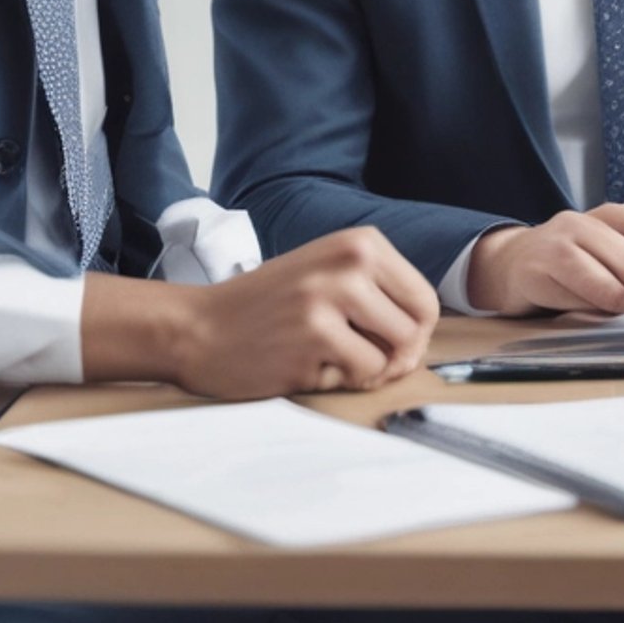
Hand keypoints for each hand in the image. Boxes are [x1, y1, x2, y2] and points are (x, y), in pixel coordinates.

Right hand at [177, 226, 437, 397]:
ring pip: (392, 355)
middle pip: (417, 329)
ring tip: (329, 358)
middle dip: (396, 357)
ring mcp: (332, 296)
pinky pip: (361, 374)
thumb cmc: (268, 307)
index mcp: (360, 242)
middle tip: (358, 360)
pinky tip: (307, 365)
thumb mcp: (329, 275)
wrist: (198, 326)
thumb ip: (378, 297)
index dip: (414, 334)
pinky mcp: (314, 334)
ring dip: (366, 370)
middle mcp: (350, 261)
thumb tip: (422, 341)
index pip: (425, 298)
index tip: (387, 346)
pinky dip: (339, 381)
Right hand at [465, 202, 623, 316]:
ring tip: (623, 305)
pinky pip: (594, 286)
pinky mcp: (546, 259)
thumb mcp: (616, 259)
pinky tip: (601, 306)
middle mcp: (595, 217)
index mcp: (620, 214)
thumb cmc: (574, 267)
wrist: (512, 265)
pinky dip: (607, 303)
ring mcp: (568, 234)